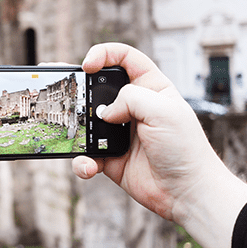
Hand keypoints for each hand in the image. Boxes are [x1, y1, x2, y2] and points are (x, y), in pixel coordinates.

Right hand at [72, 43, 246, 247]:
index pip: (124, 57)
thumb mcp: (163, 110)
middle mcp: (133, 107)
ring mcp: (119, 132)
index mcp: (150, 87)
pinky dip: (82, 160)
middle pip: (97, 86)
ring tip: (70, 131)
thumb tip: (104, 111)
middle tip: (59, 86)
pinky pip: (85, 154)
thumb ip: (130, 98)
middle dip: (76, 85)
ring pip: (86, 121)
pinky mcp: (109, 156)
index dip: (104, 54)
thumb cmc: (185, 149)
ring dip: (75, 127)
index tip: (88, 65)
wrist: (187, 193)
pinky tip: (89, 166)